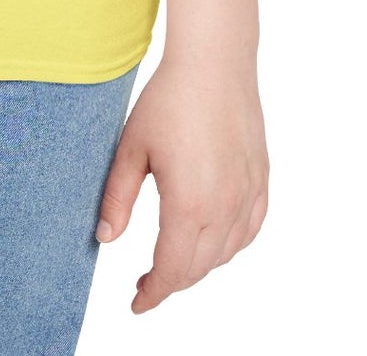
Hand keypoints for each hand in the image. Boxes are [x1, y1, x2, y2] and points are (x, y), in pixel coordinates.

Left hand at [95, 52, 268, 312]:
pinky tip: (213, 240)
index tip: (137, 302)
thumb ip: (117, 198)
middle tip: (146, 283)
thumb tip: (105, 238)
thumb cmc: (168, 100)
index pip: (171, 270)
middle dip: (171, 282)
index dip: (153, 293)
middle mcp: (224, 207)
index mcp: (189, 204)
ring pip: (224, 253)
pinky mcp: (261, 181)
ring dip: (198, 265)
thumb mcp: (131, 148)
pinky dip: (229, 245)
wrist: (214, 63)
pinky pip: (249, 231)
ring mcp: (247, 195)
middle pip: (197, 267)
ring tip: (173, 260)